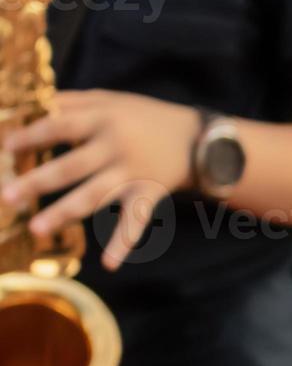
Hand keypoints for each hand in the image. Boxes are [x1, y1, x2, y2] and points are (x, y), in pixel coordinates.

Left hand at [0, 89, 199, 270]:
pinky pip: (135, 221)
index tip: (7, 146)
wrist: (198, 139)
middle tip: (6, 196)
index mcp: (103, 119)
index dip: (33, 135)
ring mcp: (133, 174)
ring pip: (94, 196)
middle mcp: (116, 147)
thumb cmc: (145, 117)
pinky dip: (123, 243)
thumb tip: (28, 107)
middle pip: (71, 167)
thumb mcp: (110, 100)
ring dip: (64, 213)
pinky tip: (108, 264)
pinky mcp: (149, 194)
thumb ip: (72, 103)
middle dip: (37, 182)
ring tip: (36, 229)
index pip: (61, 125)